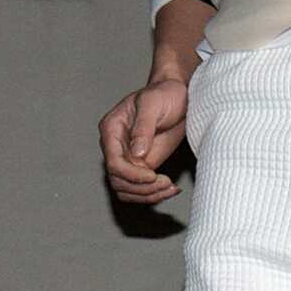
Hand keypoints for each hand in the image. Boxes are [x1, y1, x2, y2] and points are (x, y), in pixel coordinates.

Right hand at [98, 78, 188, 204]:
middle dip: (142, 188)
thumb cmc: (164, 95)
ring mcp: (128, 159)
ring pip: (127, 190)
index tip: (153, 176)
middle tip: (165, 183)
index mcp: (112, 129)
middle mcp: (116, 147)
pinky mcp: (142, 167)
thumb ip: (143, 128)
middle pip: (118, 181)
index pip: (113, 163)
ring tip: (170, 187)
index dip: (132, 175)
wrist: (178, 97)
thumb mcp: (152, 104)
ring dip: (148, 195)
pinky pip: (141, 189)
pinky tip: (170, 188)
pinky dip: (155, 194)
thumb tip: (136, 154)